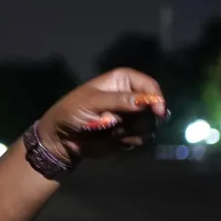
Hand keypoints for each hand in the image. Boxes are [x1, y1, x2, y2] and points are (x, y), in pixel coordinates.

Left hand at [38, 69, 165, 161]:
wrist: (61, 139)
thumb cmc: (71, 112)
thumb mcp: (91, 102)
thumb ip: (118, 100)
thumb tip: (144, 101)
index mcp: (120, 81)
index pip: (147, 84)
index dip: (155, 96)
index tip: (158, 111)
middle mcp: (129, 96)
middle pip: (153, 105)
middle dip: (144, 116)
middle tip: (126, 124)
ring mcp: (130, 116)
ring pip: (149, 123)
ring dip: (134, 129)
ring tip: (113, 131)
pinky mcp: (128, 133)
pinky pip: (141, 137)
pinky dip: (130, 140)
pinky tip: (115, 139)